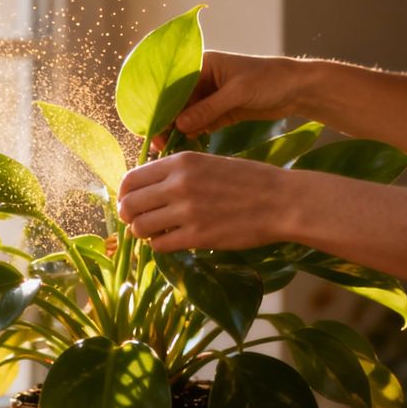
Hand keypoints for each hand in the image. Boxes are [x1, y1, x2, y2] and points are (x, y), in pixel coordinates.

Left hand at [117, 152, 292, 252]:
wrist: (281, 201)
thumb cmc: (249, 181)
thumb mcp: (209, 162)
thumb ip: (177, 172)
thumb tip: (146, 188)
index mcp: (181, 162)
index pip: (131, 179)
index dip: (124, 194)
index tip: (130, 201)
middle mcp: (179, 184)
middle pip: (129, 204)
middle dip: (128, 215)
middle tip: (137, 221)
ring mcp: (187, 211)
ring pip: (140, 227)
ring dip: (143, 233)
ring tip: (155, 232)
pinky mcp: (198, 236)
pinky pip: (159, 245)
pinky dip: (160, 245)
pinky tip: (171, 241)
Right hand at [152, 52, 309, 150]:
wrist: (298, 89)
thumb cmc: (270, 80)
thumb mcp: (238, 92)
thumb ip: (209, 108)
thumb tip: (179, 125)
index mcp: (202, 64)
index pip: (173, 85)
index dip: (161, 106)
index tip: (153, 127)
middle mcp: (202, 79)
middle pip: (176, 103)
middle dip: (167, 122)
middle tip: (160, 145)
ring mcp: (210, 96)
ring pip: (186, 116)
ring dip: (178, 131)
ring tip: (170, 149)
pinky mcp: (220, 112)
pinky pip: (200, 124)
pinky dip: (193, 134)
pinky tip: (187, 146)